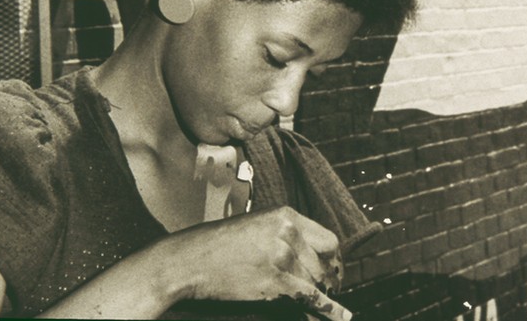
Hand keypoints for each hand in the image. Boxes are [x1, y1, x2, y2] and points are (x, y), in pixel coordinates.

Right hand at [169, 206, 343, 307]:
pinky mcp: (273, 280)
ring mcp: (281, 255)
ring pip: (315, 281)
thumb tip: (311, 256)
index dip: (334, 261)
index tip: (334, 272)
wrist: (189, 260)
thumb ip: (286, 234)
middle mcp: (288, 232)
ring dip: (318, 295)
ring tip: (317, 305)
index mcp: (286, 216)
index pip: (328, 240)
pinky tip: (338, 316)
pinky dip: (326, 309)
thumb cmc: (218, 245)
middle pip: (324, 263)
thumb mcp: (257, 226)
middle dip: (327, 281)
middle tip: (327, 292)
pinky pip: (308, 297)